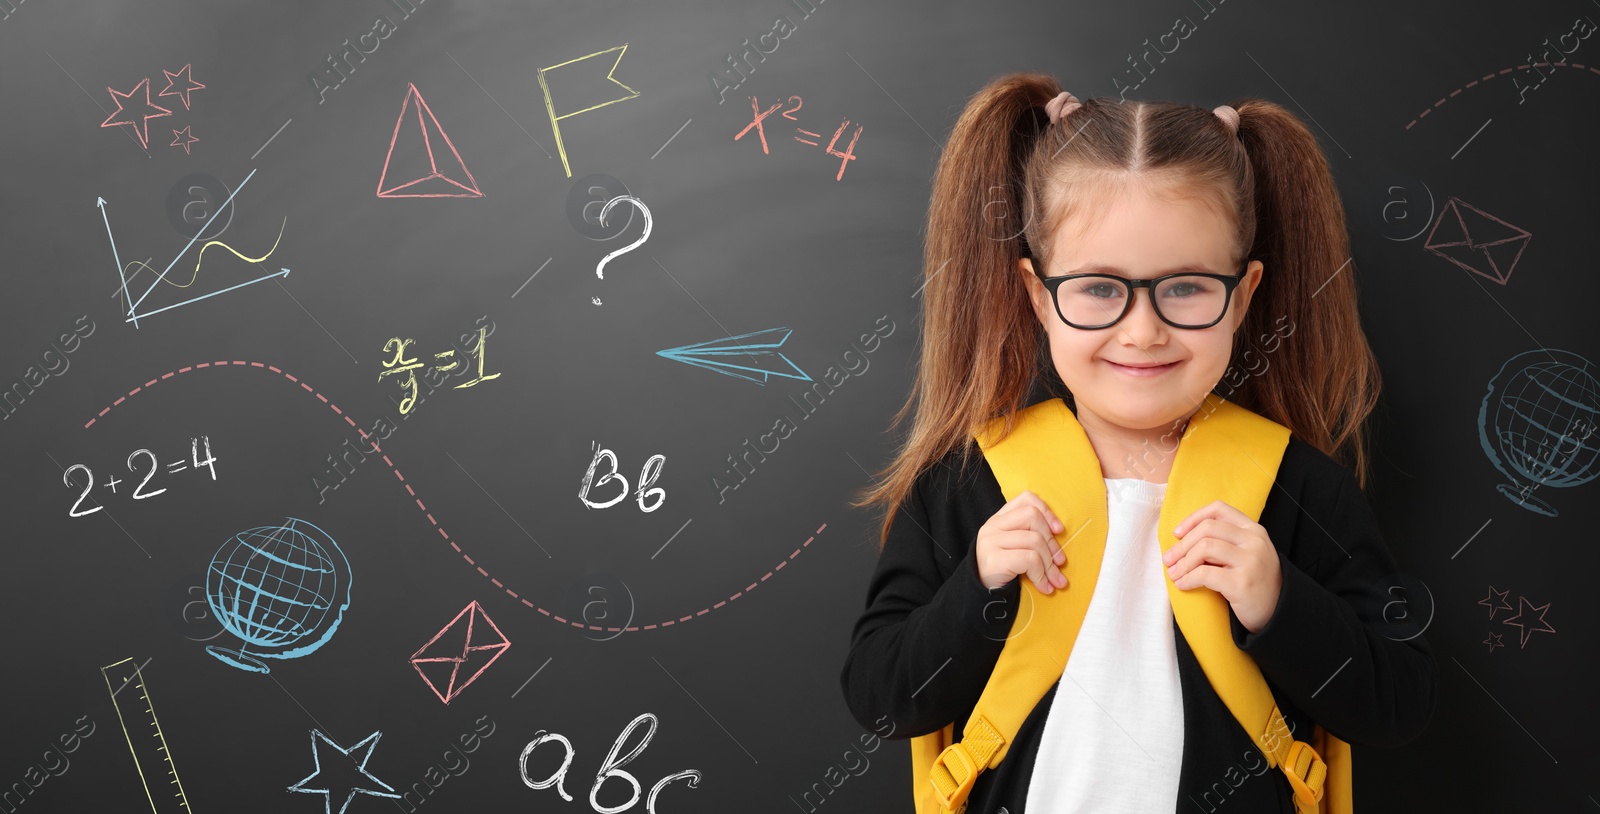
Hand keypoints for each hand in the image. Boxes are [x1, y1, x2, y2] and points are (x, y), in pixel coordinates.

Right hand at [975, 490, 1068, 593]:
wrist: (981, 595)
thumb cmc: (1005, 570)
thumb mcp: (1017, 547)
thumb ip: (1031, 534)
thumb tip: (1060, 534)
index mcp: (1000, 519)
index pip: (1026, 499)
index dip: (1047, 511)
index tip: (1058, 530)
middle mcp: (993, 525)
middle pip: (1032, 516)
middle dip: (1052, 542)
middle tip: (1060, 562)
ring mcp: (991, 541)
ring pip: (1034, 540)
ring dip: (1049, 564)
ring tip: (1054, 580)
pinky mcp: (994, 559)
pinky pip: (1029, 559)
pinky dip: (1041, 575)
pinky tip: (1044, 586)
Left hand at [1162, 500, 1281, 633]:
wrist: (1279, 610)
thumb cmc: (1255, 580)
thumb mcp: (1247, 552)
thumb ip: (1225, 540)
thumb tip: (1182, 537)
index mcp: (1253, 530)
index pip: (1218, 509)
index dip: (1193, 518)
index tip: (1177, 533)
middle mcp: (1254, 541)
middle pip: (1207, 529)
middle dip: (1182, 545)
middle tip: (1168, 559)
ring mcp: (1250, 561)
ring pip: (1205, 548)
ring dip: (1183, 562)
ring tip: (1174, 574)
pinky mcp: (1242, 583)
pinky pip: (1205, 574)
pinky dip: (1188, 579)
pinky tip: (1183, 585)